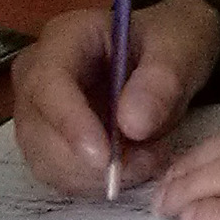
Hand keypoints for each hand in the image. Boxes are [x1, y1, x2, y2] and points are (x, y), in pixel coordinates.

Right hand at [12, 0, 219, 195]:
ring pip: (46, 161)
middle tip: (146, 162)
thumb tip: (132, 125)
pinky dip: (96, 182)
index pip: (48, 84)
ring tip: (149, 159)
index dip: (71, 124)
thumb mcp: (181, 47)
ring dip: (96, 175)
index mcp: (65, 37)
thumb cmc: (173, 40)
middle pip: (39, 130)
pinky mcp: (49, 141)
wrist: (173, 52)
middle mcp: (38, 74)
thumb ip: (161, 79)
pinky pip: (60, 174)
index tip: (105, 157)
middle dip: (89, 160)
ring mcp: (39, 111)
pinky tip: (134, 166)